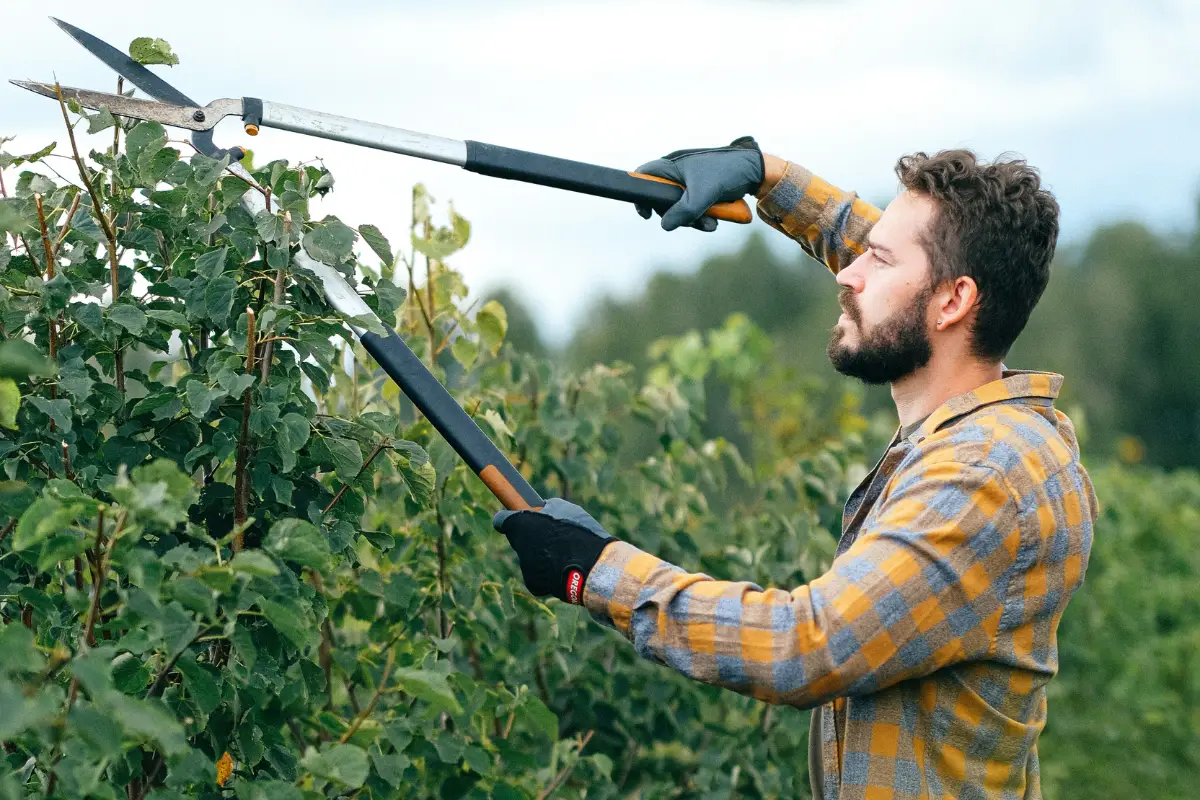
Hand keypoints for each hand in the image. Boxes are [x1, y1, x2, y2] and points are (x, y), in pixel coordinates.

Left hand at [492, 498, 617, 603]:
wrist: (591, 566)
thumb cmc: (580, 534)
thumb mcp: (567, 510)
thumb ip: (548, 507)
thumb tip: (543, 507)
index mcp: (520, 523)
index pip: (502, 520)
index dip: (512, 519)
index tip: (519, 519)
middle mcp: (517, 545)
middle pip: (521, 540)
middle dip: (534, 538)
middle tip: (554, 537)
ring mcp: (524, 565)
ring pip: (532, 558)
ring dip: (544, 555)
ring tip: (567, 554)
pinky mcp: (533, 583)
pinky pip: (539, 575)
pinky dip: (549, 573)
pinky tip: (565, 568)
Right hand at [634, 136, 764, 231]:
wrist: (756, 171)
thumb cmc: (727, 173)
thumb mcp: (703, 193)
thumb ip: (683, 211)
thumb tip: (664, 226)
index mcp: (673, 165)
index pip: (645, 176)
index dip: (640, 194)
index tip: (646, 213)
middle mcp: (679, 172)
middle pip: (663, 200)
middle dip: (676, 216)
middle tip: (688, 222)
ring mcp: (691, 182)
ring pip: (681, 207)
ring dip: (693, 220)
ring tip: (710, 224)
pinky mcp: (703, 190)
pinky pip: (695, 208)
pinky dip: (703, 217)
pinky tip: (715, 221)